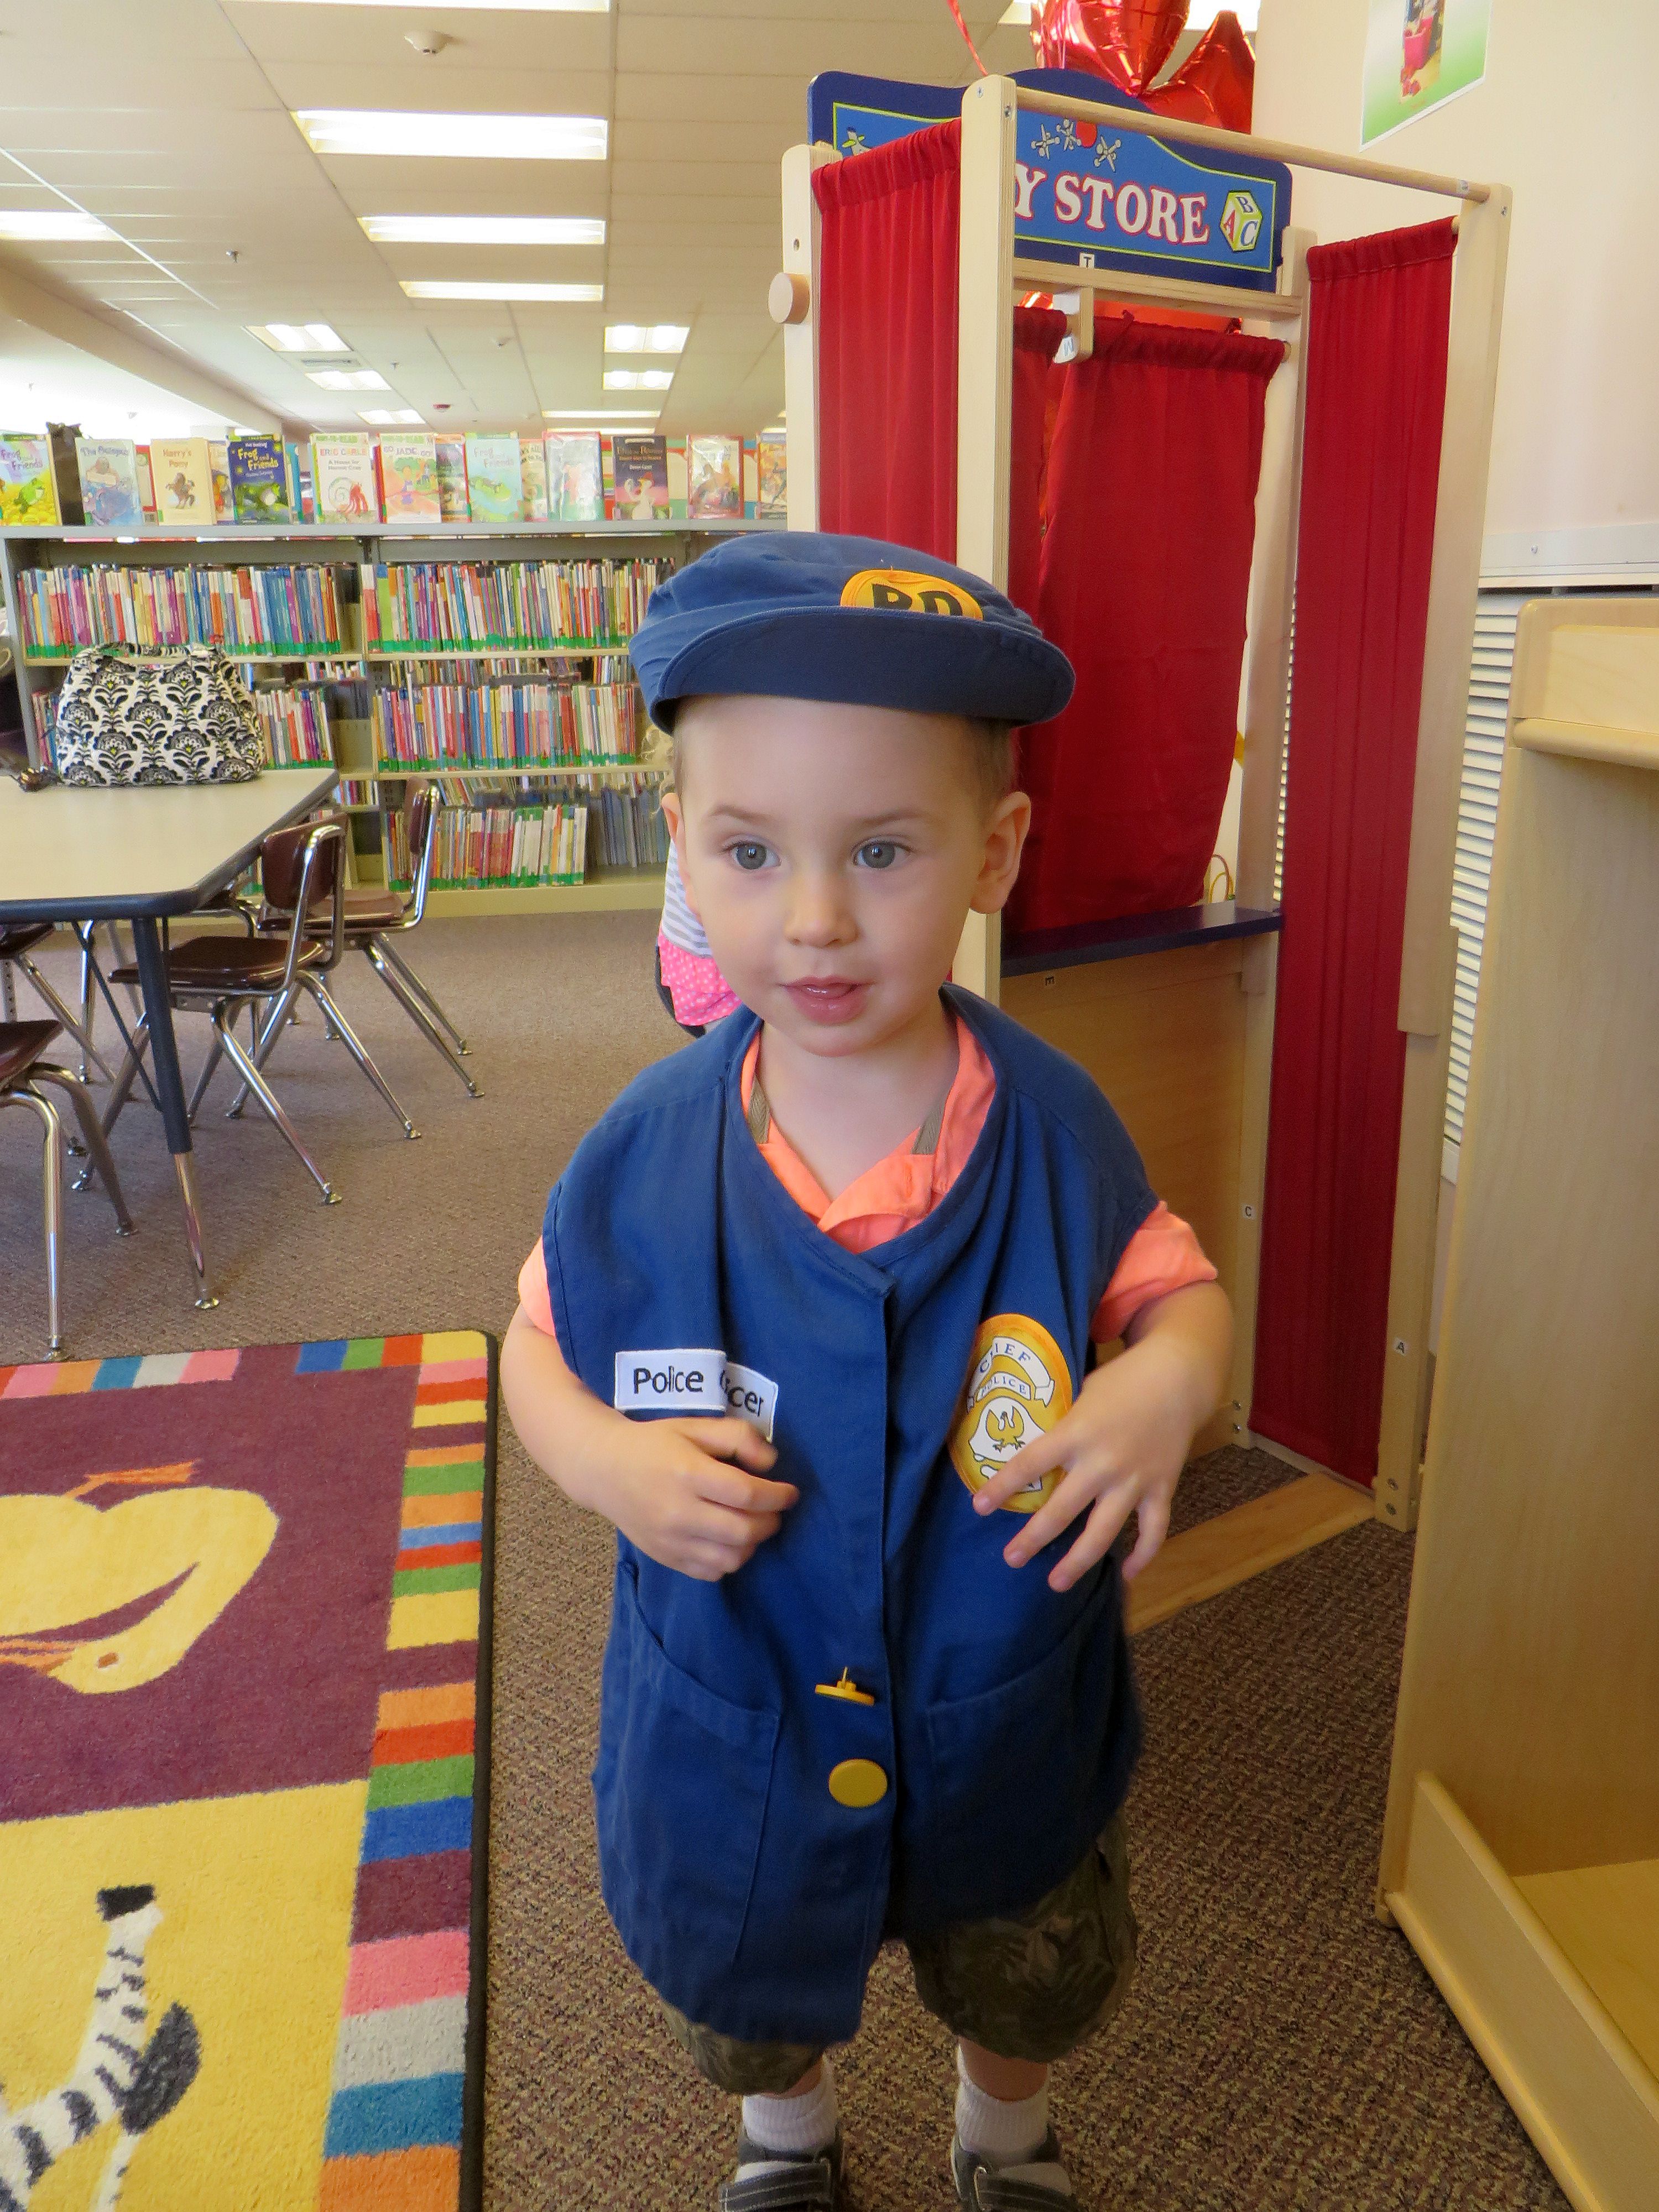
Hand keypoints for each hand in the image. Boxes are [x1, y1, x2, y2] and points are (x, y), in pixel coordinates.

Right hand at [606, 1415, 798, 1582]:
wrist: (604, 1469)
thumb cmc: (655, 1443)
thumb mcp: (696, 1427)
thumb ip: (738, 1437)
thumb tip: (771, 1464)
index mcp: (687, 1473)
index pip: (747, 1494)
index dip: (778, 1496)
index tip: (790, 1492)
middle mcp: (678, 1512)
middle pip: (743, 1531)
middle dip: (770, 1522)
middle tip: (774, 1510)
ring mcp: (669, 1540)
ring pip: (730, 1558)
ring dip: (752, 1544)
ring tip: (752, 1525)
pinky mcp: (664, 1557)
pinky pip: (710, 1572)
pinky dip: (729, 1560)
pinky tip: (729, 1541)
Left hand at [972, 1335, 1210, 1592]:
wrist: (1178, 1377)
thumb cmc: (1122, 1380)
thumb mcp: (1083, 1394)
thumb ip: (1065, 1427)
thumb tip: (1040, 1453)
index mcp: (1076, 1433)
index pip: (1029, 1464)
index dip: (1001, 1487)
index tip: (979, 1508)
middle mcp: (1102, 1463)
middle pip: (1061, 1511)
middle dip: (1033, 1538)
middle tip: (1011, 1559)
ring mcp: (1134, 1480)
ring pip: (1103, 1532)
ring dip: (1078, 1561)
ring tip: (1056, 1583)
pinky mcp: (1162, 1489)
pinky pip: (1153, 1531)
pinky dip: (1142, 1555)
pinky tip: (1126, 1574)